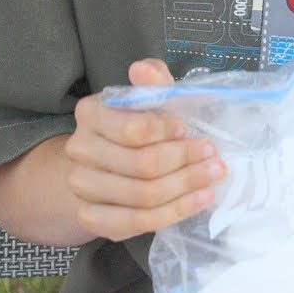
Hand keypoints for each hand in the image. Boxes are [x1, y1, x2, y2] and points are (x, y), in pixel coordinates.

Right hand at [64, 58, 225, 241]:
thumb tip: (142, 69)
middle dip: (185, 162)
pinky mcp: (90, 218)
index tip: (190, 130)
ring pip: (142, 197)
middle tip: (215, 158)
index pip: (134, 129)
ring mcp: (81, 187)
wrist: (108, 163)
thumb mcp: (150, 99)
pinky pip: (136, 223)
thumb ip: (153, 83)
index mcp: (90, 113)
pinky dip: (173, 213)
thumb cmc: (139, 125)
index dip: (167, 133)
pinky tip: (198, 200)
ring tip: (212, 178)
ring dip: (185, 189)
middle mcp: (79, 149)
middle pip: (141, 166)